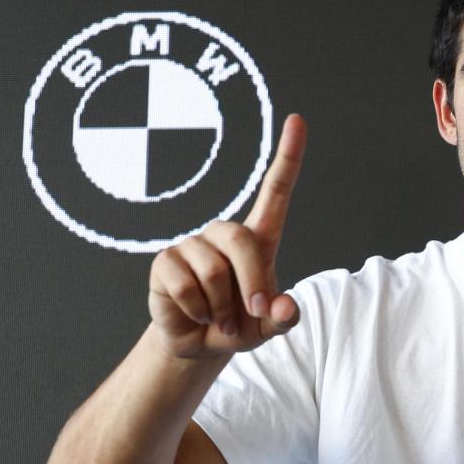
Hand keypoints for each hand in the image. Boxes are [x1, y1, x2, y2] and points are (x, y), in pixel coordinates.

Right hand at [148, 114, 307, 357]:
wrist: (201, 344)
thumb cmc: (241, 324)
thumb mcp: (269, 326)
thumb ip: (284, 317)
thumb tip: (285, 306)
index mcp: (259, 238)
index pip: (276, 190)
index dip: (288, 156)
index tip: (297, 119)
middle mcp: (224, 233)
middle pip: (241, 239)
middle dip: (252, 282)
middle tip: (254, 313)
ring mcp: (192, 244)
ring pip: (213, 269)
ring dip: (222, 306)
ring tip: (220, 318)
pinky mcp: (165, 261)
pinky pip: (184, 284)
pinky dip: (197, 309)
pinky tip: (197, 314)